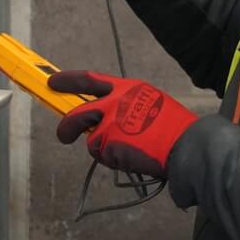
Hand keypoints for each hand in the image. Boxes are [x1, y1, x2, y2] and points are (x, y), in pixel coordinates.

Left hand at [47, 71, 196, 178]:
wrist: (186, 145)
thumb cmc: (174, 128)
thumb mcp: (151, 102)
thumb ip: (127, 105)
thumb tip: (107, 117)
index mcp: (128, 88)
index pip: (91, 80)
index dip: (69, 80)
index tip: (53, 82)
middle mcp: (115, 101)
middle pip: (77, 113)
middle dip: (67, 126)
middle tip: (64, 134)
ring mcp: (110, 122)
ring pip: (93, 139)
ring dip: (104, 148)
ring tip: (129, 151)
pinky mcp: (109, 143)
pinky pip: (103, 155)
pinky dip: (113, 159)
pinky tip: (133, 157)